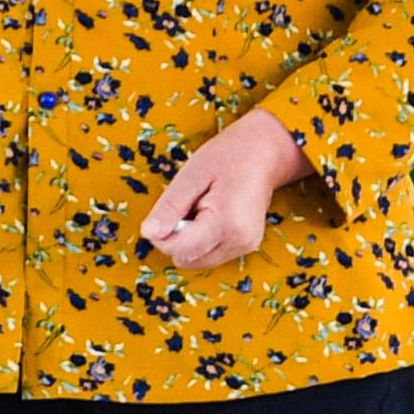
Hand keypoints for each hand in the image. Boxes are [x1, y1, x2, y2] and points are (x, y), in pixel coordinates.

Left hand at [137, 108, 309, 272]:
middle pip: (186, 259)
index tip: (170, 209)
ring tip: (202, 208)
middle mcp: (239, 241)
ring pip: (197, 261)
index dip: (162, 234)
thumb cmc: (229, 157)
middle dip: (176, 237)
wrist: (265, 153)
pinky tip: (211, 216)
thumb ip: (169, 207)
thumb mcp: (191, 175)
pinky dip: (202, 240)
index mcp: (226, 223)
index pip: (178, 250)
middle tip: (190, 205)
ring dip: (189, 240)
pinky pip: (210, 255)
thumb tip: (148, 234)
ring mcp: (246, 246)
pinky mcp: (247, 247)